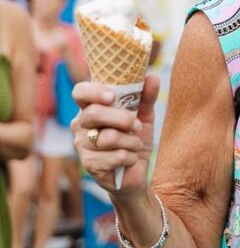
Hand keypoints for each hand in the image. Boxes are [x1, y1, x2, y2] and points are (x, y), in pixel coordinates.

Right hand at [72, 74, 159, 195]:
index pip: (80, 92)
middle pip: (94, 113)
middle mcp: (81, 125)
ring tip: (135, 144)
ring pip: (108, 137)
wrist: (137, 171)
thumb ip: (146, 97)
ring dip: (131, 141)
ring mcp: (82, 145)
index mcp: (90, 108)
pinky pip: (116, 156)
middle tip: (137, 125)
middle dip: (123, 118)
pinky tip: (130, 159)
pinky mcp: (90, 165)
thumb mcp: (144, 116)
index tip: (112, 95)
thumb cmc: (135, 138)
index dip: (93, 91)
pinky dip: (131, 156)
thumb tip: (152, 77)